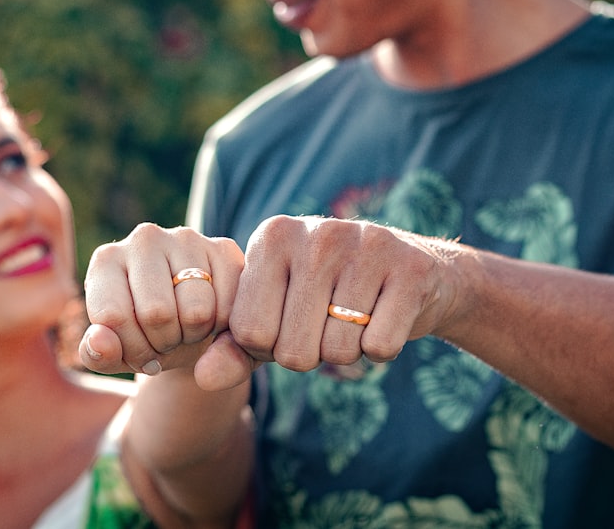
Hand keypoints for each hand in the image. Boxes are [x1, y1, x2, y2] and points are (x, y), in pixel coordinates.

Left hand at [79, 223, 247, 387]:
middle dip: (165, 343)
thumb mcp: (117, 354)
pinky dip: (222, 326)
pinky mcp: (223, 247)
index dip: (132, 350)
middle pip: (157, 314)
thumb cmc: (145, 337)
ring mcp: (186, 238)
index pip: (113, 316)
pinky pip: (228, 305)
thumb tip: (100, 341)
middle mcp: (144, 238)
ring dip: (195, 336)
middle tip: (167, 340)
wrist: (187, 324)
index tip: (140, 354)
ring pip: (197, 311)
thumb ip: (99, 355)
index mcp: (106, 260)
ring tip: (187, 328)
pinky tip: (211, 318)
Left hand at [228, 215, 452, 377]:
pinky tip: (385, 316)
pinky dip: (382, 350)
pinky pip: (380, 347)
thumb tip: (202, 379)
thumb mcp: (275, 314)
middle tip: (327, 323)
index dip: (270, 347)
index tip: (289, 322)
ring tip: (357, 318)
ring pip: (338, 351)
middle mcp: (316, 234)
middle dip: (310, 354)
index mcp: (272, 237)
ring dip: (348, 352)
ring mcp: (366, 245)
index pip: (250, 332)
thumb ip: (234, 347)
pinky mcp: (409, 268)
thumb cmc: (327, 298)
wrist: (411, 273)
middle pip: (294, 350)